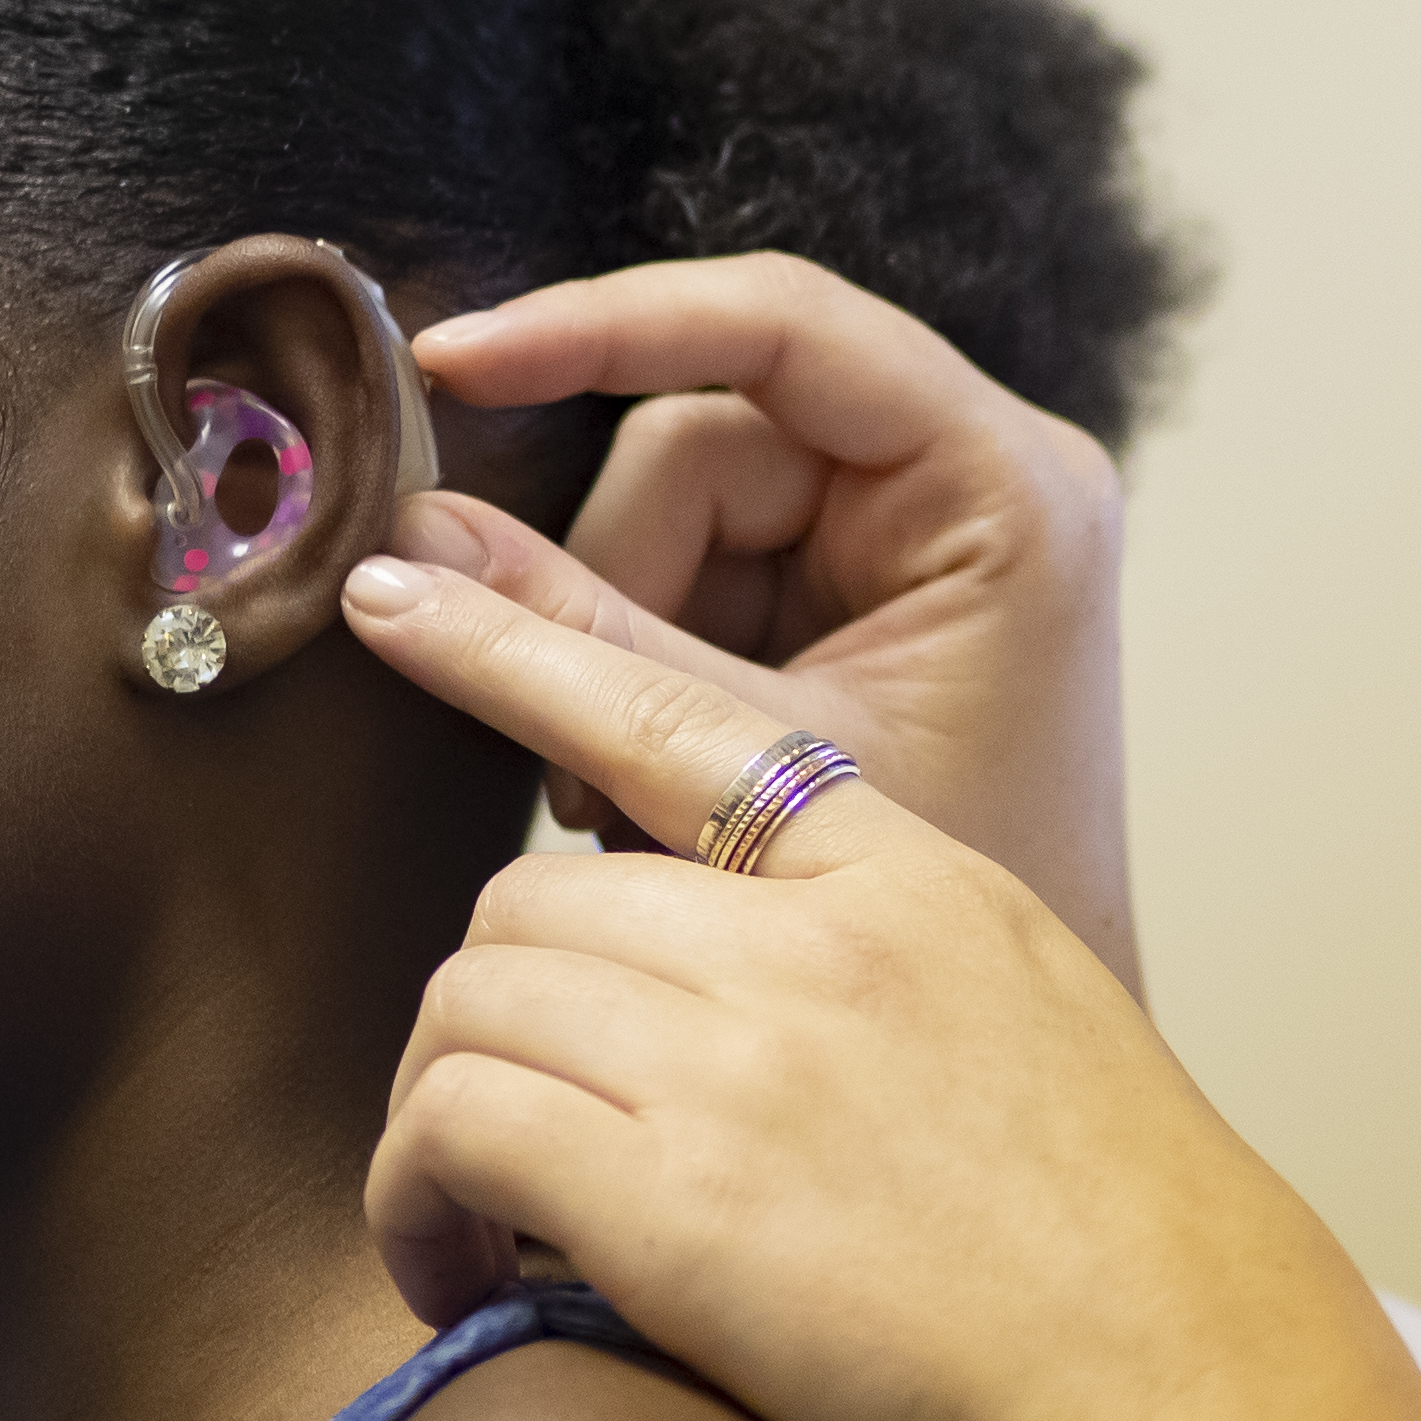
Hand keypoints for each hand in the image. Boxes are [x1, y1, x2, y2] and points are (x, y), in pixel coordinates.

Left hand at [342, 553, 1420, 1420]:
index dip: (518, 655)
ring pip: (467, 1000)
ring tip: (475, 1224)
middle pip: (532, 896)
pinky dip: (414, 1205)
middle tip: (508, 1141)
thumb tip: (741, 1006)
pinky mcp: (669, 1193)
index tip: (406, 596)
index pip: (676, 725)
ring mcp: (742, 1055)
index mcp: (914, 878)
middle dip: (490, 1013)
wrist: (1183, 1390)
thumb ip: (888, 970)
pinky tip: (460, 1276)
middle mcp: (818, 939)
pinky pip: (449, 1131)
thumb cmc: (1126, 1260)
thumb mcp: (1034, 1027)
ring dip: (436, 1117)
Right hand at [411, 254, 1136, 990]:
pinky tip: (648, 791)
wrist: (1016, 1094)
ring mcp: (908, 538)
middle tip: (579, 763)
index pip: (780, 328)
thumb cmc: (947, 928)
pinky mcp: (851, 599)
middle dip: (611, 584)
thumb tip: (405, 547)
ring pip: (670, 516)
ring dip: (616, 645)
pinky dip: (641, 670)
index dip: (606, 326)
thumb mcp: (756, 774)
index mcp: (1003, 487)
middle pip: (702, 440)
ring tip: (628, 808)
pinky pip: (689, 579)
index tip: (454, 360)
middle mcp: (965, 482)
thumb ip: (587, 653)